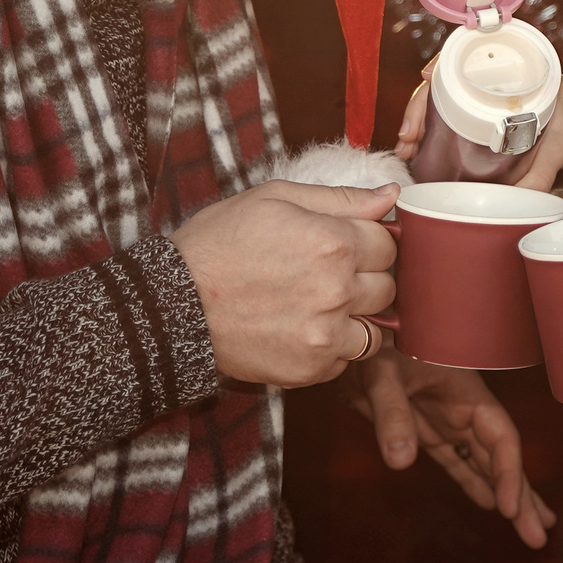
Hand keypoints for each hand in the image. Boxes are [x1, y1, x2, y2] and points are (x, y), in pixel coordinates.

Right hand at [171, 181, 398, 388]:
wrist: (172, 304)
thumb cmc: (218, 244)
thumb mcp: (274, 199)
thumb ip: (341, 199)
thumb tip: (390, 195)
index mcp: (334, 241)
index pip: (389, 245)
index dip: (369, 243)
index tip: (345, 247)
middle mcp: (337, 290)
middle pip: (388, 287)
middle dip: (365, 279)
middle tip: (326, 276)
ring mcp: (325, 334)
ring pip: (375, 330)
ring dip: (356, 319)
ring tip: (319, 307)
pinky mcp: (310, 368)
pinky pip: (346, 361)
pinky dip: (332, 348)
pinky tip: (301, 330)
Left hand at [348, 352, 557, 547]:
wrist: (353, 335)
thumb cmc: (374, 345)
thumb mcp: (381, 375)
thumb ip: (392, 415)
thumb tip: (402, 462)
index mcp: (467, 393)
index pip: (500, 438)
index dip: (509, 473)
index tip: (509, 509)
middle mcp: (464, 411)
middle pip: (501, 457)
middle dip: (522, 496)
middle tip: (539, 537)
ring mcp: (447, 422)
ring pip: (485, 464)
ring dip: (507, 495)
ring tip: (532, 529)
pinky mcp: (427, 431)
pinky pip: (458, 463)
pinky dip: (476, 483)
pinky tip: (491, 504)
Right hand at [396, 68, 562, 193]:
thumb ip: (543, 174)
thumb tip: (520, 201)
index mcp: (519, 70)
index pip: (469, 57)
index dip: (442, 66)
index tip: (425, 80)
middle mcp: (497, 77)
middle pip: (446, 81)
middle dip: (420, 105)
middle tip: (407, 137)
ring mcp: (487, 94)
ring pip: (443, 98)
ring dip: (419, 118)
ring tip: (406, 146)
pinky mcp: (484, 113)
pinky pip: (451, 112)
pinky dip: (431, 126)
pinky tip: (416, 145)